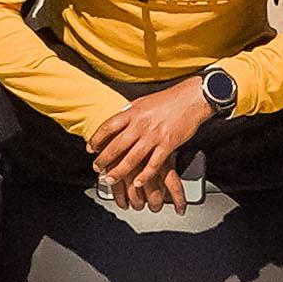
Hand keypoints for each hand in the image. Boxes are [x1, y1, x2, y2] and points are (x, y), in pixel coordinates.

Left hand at [90, 79, 212, 208]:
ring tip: (110, 179)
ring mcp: (154, 135)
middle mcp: (141, 124)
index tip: (90, 149)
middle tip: (97, 168)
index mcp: (133, 112)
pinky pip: (153, 164)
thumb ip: (130, 112)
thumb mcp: (144, 101)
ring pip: (132, 158)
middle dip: (104, 159)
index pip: (108, 126)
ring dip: (119, 171)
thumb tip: (118, 118)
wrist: (192, 98)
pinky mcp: (168, 144)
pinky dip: (144, 176)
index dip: (97, 139)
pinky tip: (137, 183)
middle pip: (117, 145)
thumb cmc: (169, 99)